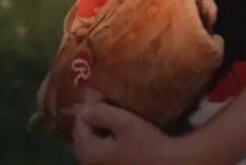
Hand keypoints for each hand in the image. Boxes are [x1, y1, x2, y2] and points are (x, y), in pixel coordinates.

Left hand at [72, 90, 190, 164]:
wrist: (165, 163)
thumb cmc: (146, 142)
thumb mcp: (124, 122)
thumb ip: (101, 113)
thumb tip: (84, 106)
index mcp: (90, 151)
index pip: (80, 121)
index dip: (87, 102)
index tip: (98, 87)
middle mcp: (89, 161)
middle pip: (80, 132)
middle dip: (87, 113)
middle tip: (99, 95)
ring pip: (88, 140)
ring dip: (93, 123)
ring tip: (104, 107)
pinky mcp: (109, 164)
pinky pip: (96, 146)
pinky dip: (98, 133)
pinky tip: (109, 125)